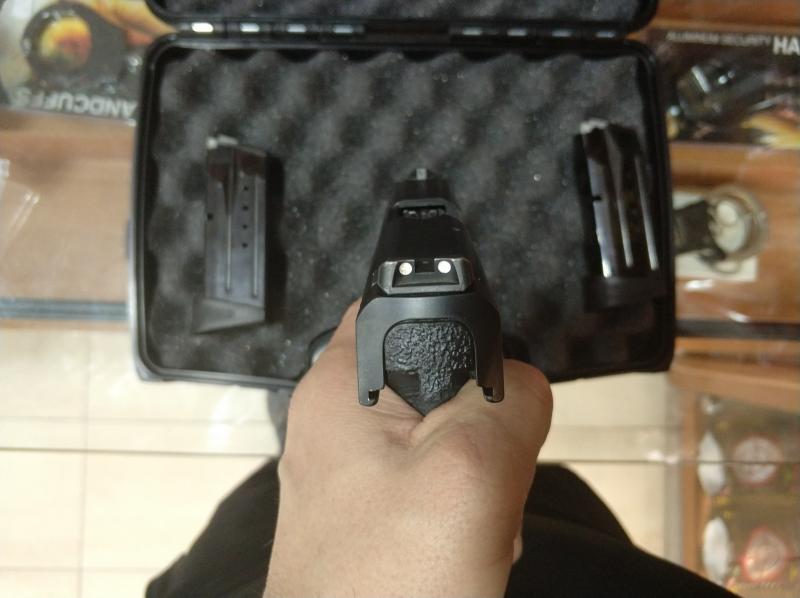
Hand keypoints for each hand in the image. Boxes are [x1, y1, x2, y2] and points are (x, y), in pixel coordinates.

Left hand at [265, 304, 552, 597]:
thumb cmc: (391, 589)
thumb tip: (523, 380)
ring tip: (481, 523)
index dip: (458, 324)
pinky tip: (468, 549)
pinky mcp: (369, 518)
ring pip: (443, 437)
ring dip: (479, 475)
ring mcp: (351, 476)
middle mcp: (335, 424)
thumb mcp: (471, 471)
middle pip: (434, 376)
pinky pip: (433, 487)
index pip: (400, 304)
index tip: (489, 381)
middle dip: (480, 421)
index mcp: (340, 388)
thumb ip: (507, 400)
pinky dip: (463, 510)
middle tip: (489, 471)